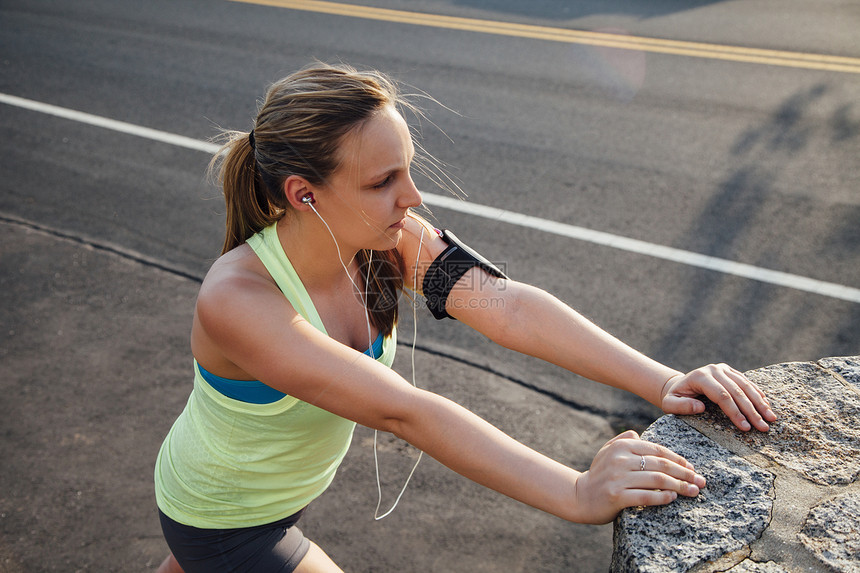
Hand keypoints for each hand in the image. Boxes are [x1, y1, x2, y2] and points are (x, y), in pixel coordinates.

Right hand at [572, 430, 705, 523]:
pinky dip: (662, 497)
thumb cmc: (599, 474)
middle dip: (685, 474)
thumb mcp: (607, 452)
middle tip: (700, 482)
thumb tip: (639, 435)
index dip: (678, 459)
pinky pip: (645, 495)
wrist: (580, 497)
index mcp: (621, 447)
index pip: (657, 450)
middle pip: (660, 465)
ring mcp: (617, 478)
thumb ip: (623, 440)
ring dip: (679, 487)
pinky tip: (672, 498)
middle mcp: (620, 460)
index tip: (692, 469)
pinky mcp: (616, 496)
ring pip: (656, 480)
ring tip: (693, 492)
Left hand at [660, 364, 776, 431]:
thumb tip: (700, 408)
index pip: (722, 396)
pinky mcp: (730, 371)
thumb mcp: (670, 404)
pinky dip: (757, 394)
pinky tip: (766, 405)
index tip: (745, 427)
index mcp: (700, 377)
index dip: (735, 412)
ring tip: (771, 418)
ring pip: (745, 386)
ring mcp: (723, 369)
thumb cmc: (675, 397)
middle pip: (737, 392)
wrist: (678, 385)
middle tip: (763, 427)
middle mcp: (713, 370)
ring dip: (760, 403)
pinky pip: (746, 382)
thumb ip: (681, 406)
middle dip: (752, 411)